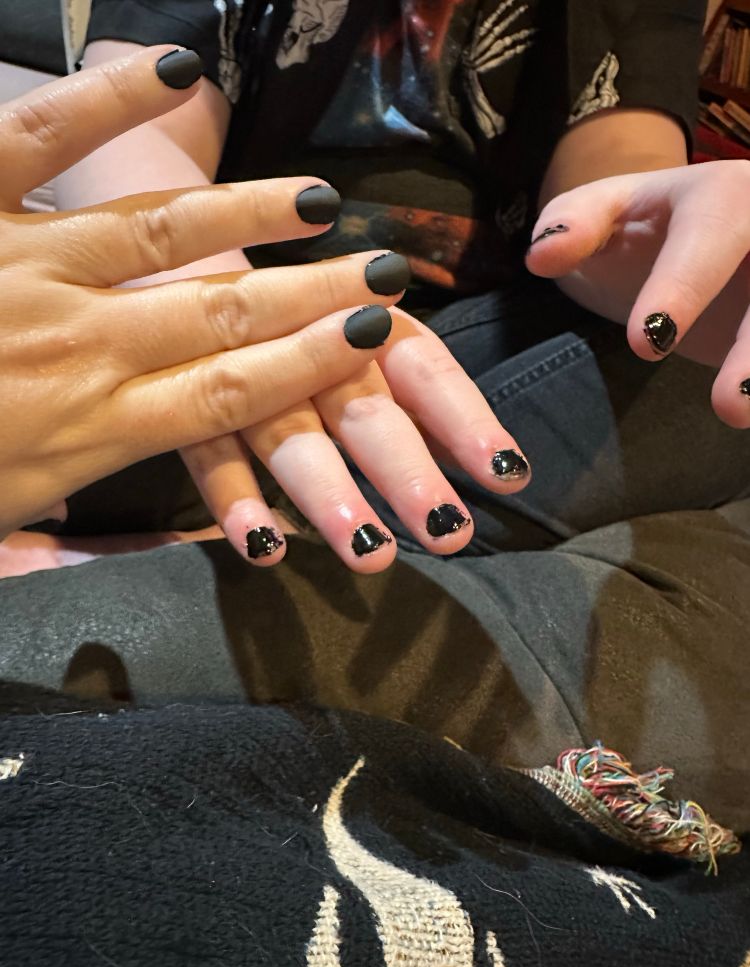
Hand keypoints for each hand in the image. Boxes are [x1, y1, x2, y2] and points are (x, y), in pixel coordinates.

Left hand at [0, 48, 405, 537]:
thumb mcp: (8, 521)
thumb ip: (82, 499)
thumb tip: (129, 497)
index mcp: (92, 428)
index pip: (233, 393)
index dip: (312, 363)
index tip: (371, 335)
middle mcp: (80, 348)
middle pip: (226, 318)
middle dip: (315, 294)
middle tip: (383, 269)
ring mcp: (27, 269)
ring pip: (164, 237)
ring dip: (250, 218)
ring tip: (317, 202)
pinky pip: (39, 141)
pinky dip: (104, 102)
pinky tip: (174, 72)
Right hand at [182, 300, 530, 572]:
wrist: (181, 251)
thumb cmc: (300, 308)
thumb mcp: (364, 335)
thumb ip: (421, 396)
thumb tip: (499, 465)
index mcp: (365, 321)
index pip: (426, 371)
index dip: (466, 421)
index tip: (508, 476)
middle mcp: (312, 346)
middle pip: (365, 410)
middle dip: (406, 471)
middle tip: (446, 529)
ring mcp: (245, 375)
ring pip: (292, 439)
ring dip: (331, 494)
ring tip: (370, 554)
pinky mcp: (187, 403)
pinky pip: (208, 456)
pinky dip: (233, 501)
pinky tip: (263, 550)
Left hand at [526, 160, 749, 427]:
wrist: (694, 237)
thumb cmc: (645, 228)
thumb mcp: (604, 213)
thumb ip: (573, 226)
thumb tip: (543, 257)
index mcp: (723, 193)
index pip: (710, 233)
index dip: (683, 287)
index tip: (647, 343)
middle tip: (728, 405)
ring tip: (744, 417)